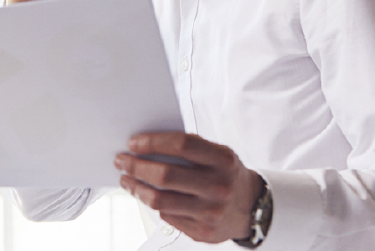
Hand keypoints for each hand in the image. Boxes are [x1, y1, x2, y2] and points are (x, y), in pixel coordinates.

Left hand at [114, 132, 264, 243]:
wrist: (253, 208)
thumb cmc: (227, 174)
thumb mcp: (219, 154)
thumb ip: (190, 148)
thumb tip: (147, 144)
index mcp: (223, 160)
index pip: (182, 145)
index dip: (153, 142)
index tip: (133, 143)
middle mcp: (218, 186)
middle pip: (165, 175)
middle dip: (136, 166)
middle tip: (122, 161)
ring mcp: (211, 212)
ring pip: (160, 200)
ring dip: (136, 188)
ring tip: (127, 180)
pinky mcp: (202, 232)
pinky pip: (167, 216)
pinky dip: (154, 204)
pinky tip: (148, 195)